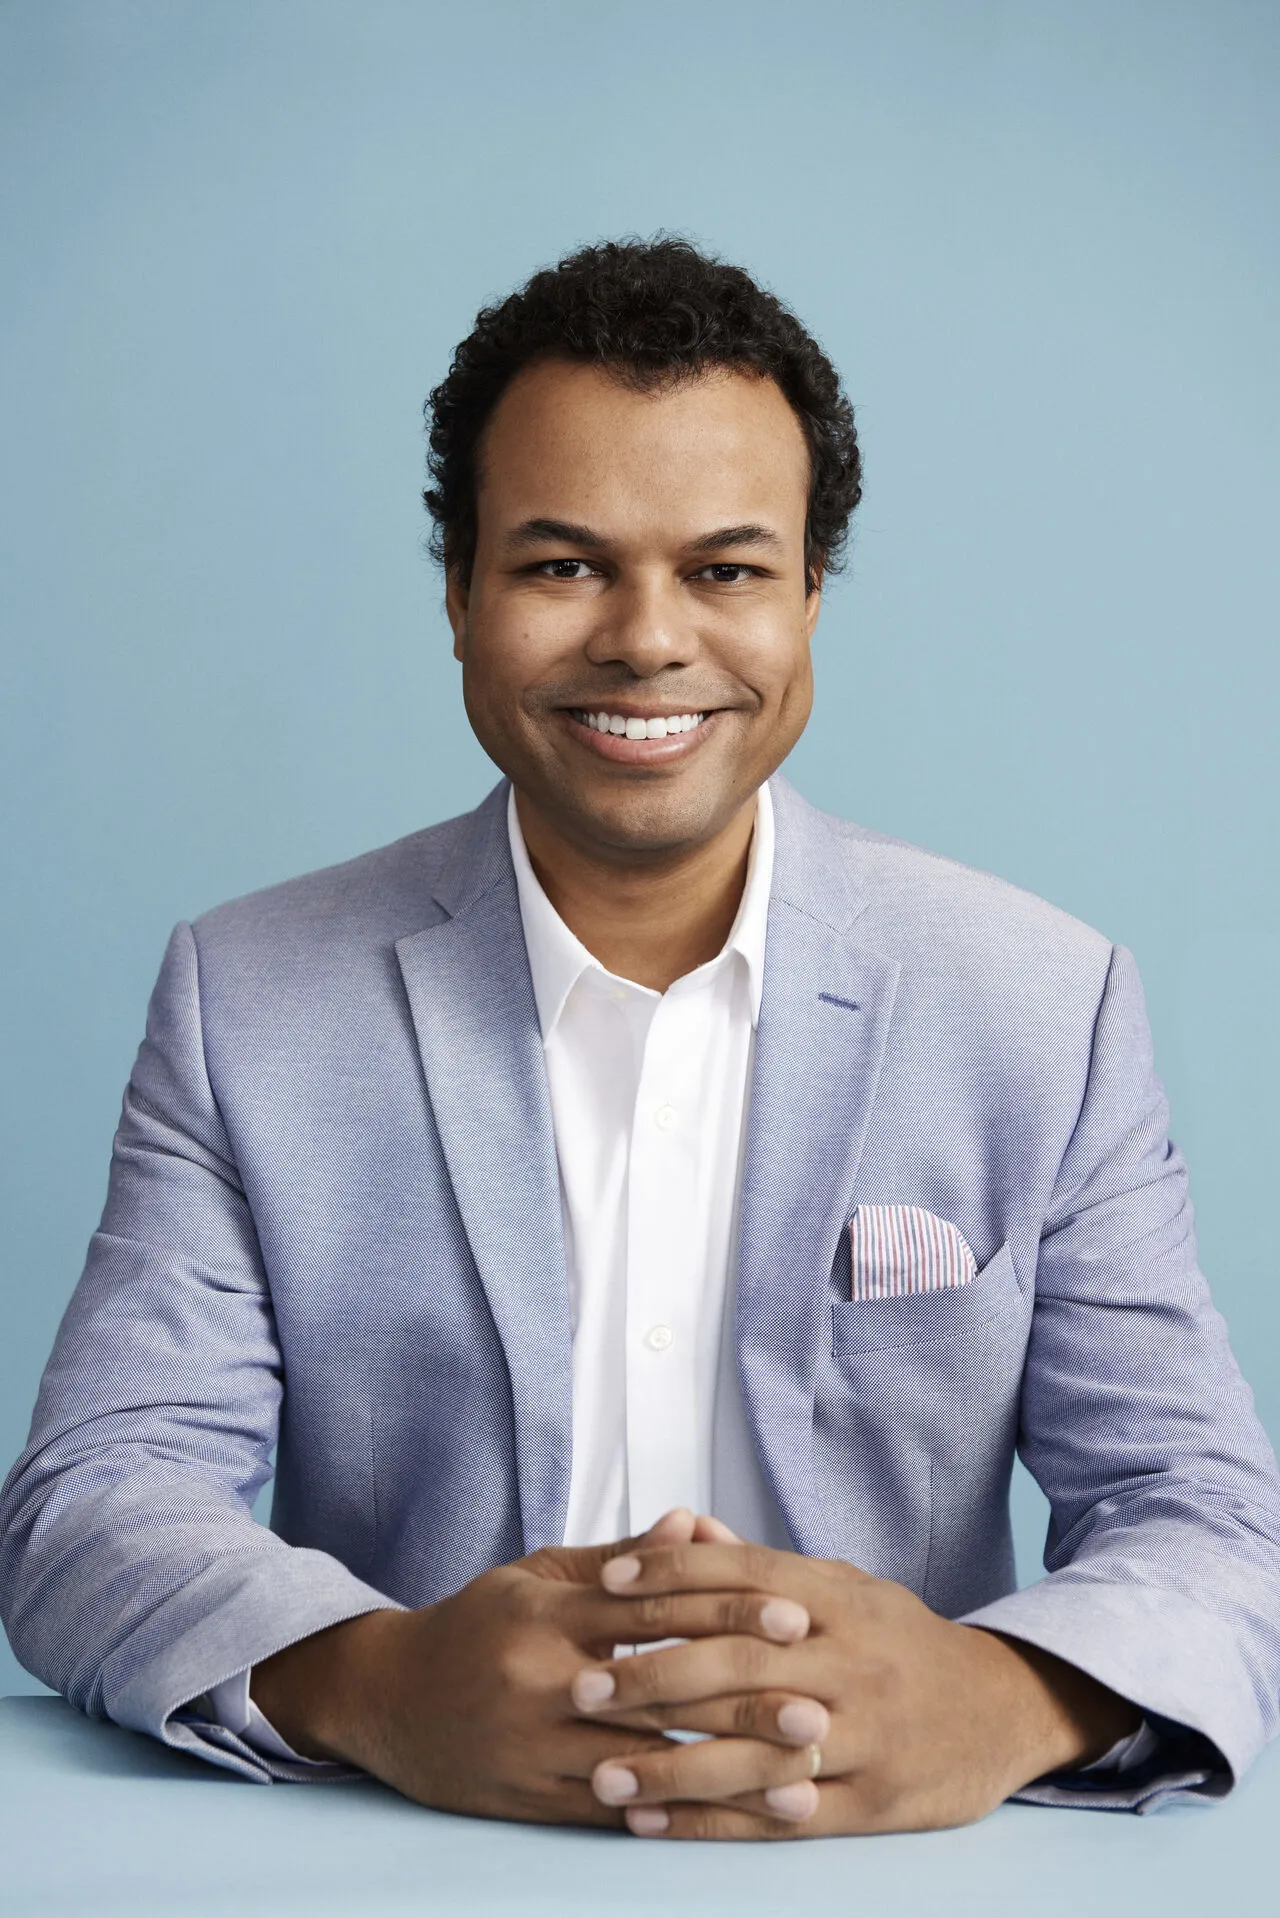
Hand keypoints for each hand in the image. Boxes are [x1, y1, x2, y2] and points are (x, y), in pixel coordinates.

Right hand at [249, 1510, 819, 1827]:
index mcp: (551, 1613)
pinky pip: (612, 1813)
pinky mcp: (529, 1798)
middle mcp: (543, 1680)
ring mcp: (535, 1746)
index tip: (794, 1615)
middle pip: (659, 1692)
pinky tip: (726, 1823)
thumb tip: (695, 1523)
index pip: (654, 1605)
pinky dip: (674, 1818)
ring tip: (799, 1783)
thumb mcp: (539, 1576)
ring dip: (728, 1778)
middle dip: (744, 1703)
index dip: (727, 1609)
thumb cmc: (478, 1625)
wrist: (385, 1698)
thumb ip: (622, 1559)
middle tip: (820, 1709)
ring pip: (645, 1766)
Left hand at [572, 1540, 1141, 1838]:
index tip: (606, 1585)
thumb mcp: (842, 1586)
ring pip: (756, 1750)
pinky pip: (781, 1816)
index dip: (673, 1576)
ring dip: (672, 1766)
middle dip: (654, 1676)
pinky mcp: (873, 1802)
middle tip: (582, 1687)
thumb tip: (683, 1526)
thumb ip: (760, 1566)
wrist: (1002, 1706)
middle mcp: (851, 1661)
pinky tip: (654, 1824)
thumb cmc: (898, 1638)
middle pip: (741, 1662)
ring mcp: (865, 1735)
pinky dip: (714, 1823)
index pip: (744, 1578)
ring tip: (600, 1775)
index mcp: (839, 1598)